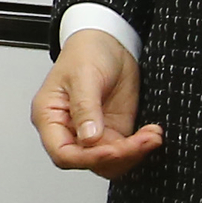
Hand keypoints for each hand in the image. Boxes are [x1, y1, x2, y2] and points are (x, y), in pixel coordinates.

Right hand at [32, 30, 164, 173]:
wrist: (109, 41)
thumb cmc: (86, 52)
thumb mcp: (84, 76)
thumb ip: (85, 108)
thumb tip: (88, 138)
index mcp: (50, 117)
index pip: (63, 153)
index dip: (86, 158)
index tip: (111, 151)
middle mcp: (69, 129)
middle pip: (89, 161)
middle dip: (117, 156)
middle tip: (140, 141)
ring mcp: (93, 133)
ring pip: (109, 161)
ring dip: (133, 154)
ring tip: (151, 136)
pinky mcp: (113, 131)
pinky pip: (125, 151)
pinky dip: (141, 147)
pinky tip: (151, 134)